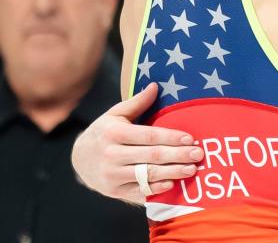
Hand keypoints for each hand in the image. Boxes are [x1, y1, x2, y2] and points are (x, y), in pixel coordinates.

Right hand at [71, 83, 203, 203]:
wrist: (79, 159)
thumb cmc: (103, 132)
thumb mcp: (115, 114)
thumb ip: (136, 102)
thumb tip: (155, 86)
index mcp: (114, 133)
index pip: (148, 136)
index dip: (171, 137)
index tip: (190, 138)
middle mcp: (112, 155)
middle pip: (152, 156)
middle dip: (178, 155)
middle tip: (198, 154)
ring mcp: (113, 175)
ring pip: (148, 175)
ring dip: (173, 173)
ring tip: (192, 169)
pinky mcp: (115, 191)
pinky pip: (140, 191)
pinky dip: (157, 189)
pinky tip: (173, 183)